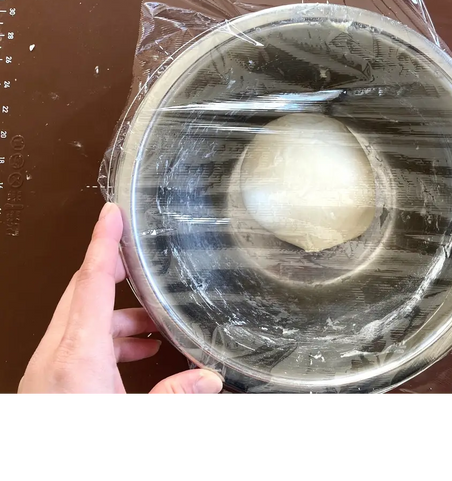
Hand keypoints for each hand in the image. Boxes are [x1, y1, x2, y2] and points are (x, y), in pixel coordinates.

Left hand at [18, 203, 222, 396]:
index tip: (110, 214)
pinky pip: (78, 342)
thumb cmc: (79, 432)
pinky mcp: (49, 382)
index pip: (91, 282)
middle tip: (137, 255)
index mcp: (76, 356)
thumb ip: (173, 396)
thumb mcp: (134, 413)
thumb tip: (208, 379)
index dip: (102, 243)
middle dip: (112, 271)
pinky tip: (136, 353)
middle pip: (83, 292)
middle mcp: (55, 355)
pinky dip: (108, 339)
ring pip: (82, 319)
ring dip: (118, 315)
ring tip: (153, 327)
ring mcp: (47, 369)